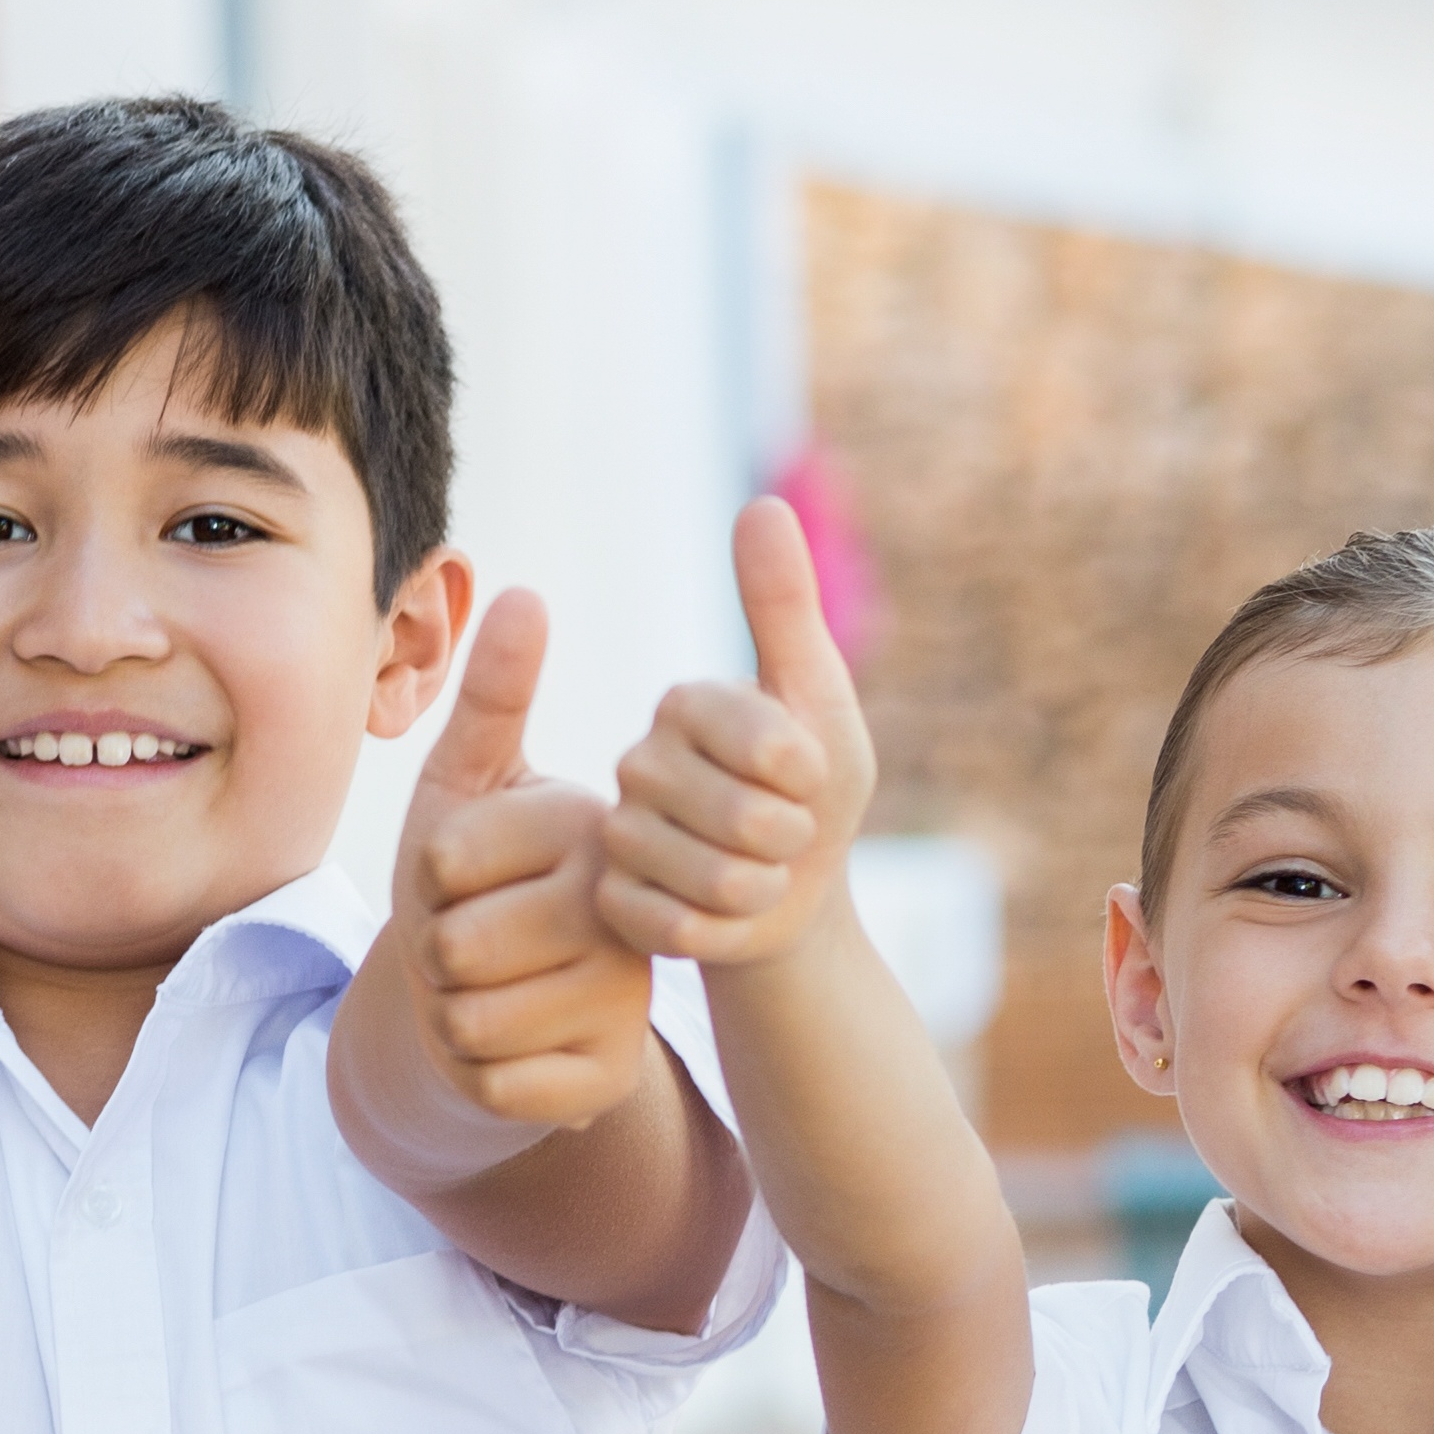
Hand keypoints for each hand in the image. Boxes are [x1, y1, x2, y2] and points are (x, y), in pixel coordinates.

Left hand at [387, 590, 665, 1130]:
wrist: (499, 1001)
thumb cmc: (473, 884)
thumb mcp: (468, 788)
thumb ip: (494, 699)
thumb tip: (527, 590)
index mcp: (593, 831)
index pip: (447, 859)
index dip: (425, 878)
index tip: (468, 878)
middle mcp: (625, 913)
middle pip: (456, 948)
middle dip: (431, 956)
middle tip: (472, 948)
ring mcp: (625, 1002)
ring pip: (469, 1022)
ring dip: (449, 1018)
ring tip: (487, 995)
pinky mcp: (608, 1079)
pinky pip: (494, 1083)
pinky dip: (476, 1076)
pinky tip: (509, 1049)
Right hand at [596, 499, 879, 971]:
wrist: (792, 890)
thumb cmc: (814, 790)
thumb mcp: (818, 696)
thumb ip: (783, 607)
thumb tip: (760, 502)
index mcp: (685, 704)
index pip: (766, 744)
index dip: (810, 775)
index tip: (811, 775)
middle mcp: (637, 761)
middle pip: (741, 817)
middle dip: (793, 839)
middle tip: (787, 835)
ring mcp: (620, 834)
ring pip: (712, 878)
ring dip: (764, 888)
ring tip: (762, 873)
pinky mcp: (614, 903)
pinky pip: (680, 927)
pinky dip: (725, 931)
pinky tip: (724, 915)